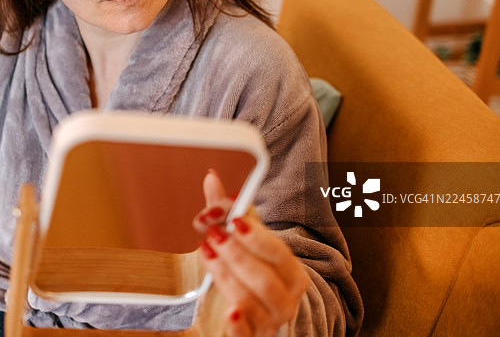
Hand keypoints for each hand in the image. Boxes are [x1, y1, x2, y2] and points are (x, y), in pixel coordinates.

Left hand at [196, 171, 310, 336]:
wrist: (258, 311)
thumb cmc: (253, 271)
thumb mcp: (243, 240)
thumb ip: (227, 211)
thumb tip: (211, 178)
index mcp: (292, 272)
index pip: (278, 253)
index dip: (256, 236)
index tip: (235, 221)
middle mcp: (286, 298)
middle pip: (264, 278)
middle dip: (236, 254)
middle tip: (212, 235)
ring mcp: (269, 320)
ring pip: (251, 301)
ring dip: (227, 276)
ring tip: (207, 254)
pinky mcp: (252, 335)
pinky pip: (247, 335)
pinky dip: (238, 325)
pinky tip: (229, 312)